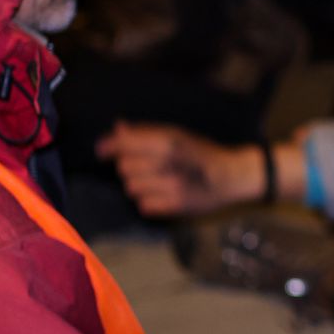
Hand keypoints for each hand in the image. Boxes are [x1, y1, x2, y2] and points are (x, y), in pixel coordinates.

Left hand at [96, 121, 267, 215]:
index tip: (102, 151)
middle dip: (129, 166)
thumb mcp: (177, 135)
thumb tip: (117, 127)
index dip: (108, 147)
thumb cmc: (202, 152)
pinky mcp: (175, 206)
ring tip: (155, 181)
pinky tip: (162, 194)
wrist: (232, 175)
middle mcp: (167, 163)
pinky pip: (144, 206)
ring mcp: (171, 186)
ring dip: (138, 185)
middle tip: (145, 166)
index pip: (124, 145)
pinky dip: (148, 201)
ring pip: (131, 188)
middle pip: (124, 168)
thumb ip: (146, 132)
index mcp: (168, 142)